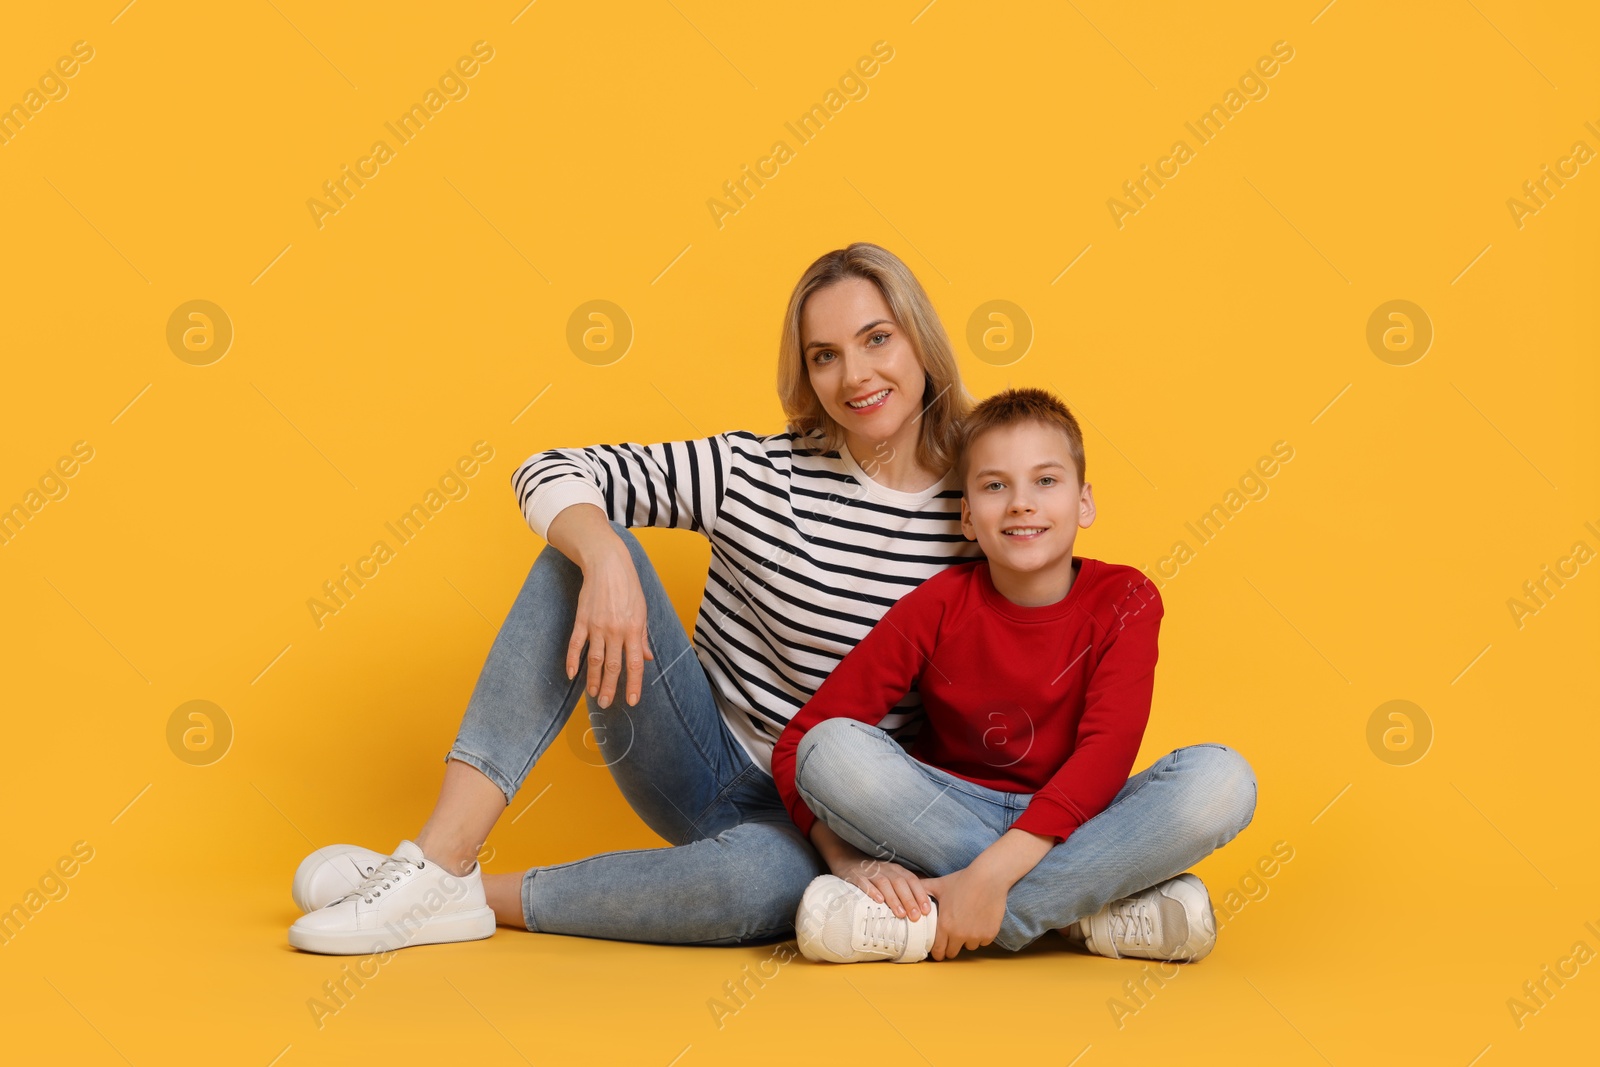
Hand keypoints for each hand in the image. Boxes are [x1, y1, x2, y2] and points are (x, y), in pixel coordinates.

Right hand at [566, 538, 654, 707]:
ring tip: (592, 694)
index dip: (633, 685)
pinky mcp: (582, 620)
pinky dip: (573, 661)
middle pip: (612, 666)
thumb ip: (643, 637)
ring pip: (594, 660)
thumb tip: (648, 658)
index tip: (631, 701)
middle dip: (610, 688)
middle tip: (606, 704)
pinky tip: (572, 675)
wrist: (608, 564)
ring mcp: (597, 626)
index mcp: (634, 629)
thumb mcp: (642, 611)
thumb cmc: (628, 586)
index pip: (635, 664)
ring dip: (593, 679)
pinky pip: (576, 645)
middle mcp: (616, 631)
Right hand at [831, 853, 932, 922]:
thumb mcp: (889, 876)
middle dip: (909, 900)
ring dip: (894, 898)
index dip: (920, 894)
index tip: (927, 910)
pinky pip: (864, 882)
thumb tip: (919, 908)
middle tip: (915, 917)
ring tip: (900, 914)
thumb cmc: (873, 873)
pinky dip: (871, 891)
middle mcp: (885, 869)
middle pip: (900, 883)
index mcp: (896, 869)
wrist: (846, 858)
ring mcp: (870, 871)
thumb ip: (902, 888)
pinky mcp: (855, 875)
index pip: (912, 880)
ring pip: (884, 883)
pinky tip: (878, 900)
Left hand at [922, 867, 1005, 959]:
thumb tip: (907, 890)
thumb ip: (922, 890)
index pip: (938, 951)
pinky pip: (983, 942)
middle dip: (951, 947)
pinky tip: (980, 921)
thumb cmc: (962, 880)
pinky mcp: (989, 934)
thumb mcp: (938, 885)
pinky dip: (982, 935)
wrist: (988, 877)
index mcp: (944, 925)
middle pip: (952, 953)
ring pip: (969, 946)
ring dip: (967, 940)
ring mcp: (976, 936)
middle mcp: (960, 934)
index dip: (937, 952)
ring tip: (967, 925)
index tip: (938, 949)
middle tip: (952, 938)